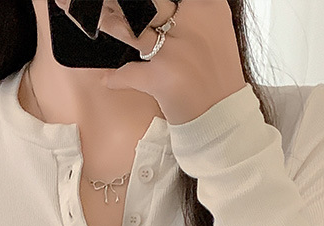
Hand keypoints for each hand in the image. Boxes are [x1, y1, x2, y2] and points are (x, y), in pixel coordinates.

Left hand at [97, 0, 246, 124]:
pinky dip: (116, 77)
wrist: (223, 117)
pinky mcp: (161, 77)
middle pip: (150, 4)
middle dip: (124, 4)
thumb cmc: (216, 77)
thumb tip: (161, 11)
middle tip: (105, 3)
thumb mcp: (214, 32)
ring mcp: (175, 50)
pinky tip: (107, 78)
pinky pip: (129, 73)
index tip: (139, 2)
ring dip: (112, 24)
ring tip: (101, 19)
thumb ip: (192, 13)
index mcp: (208, 8)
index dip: (150, 0)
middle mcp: (191, 23)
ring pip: (133, 28)